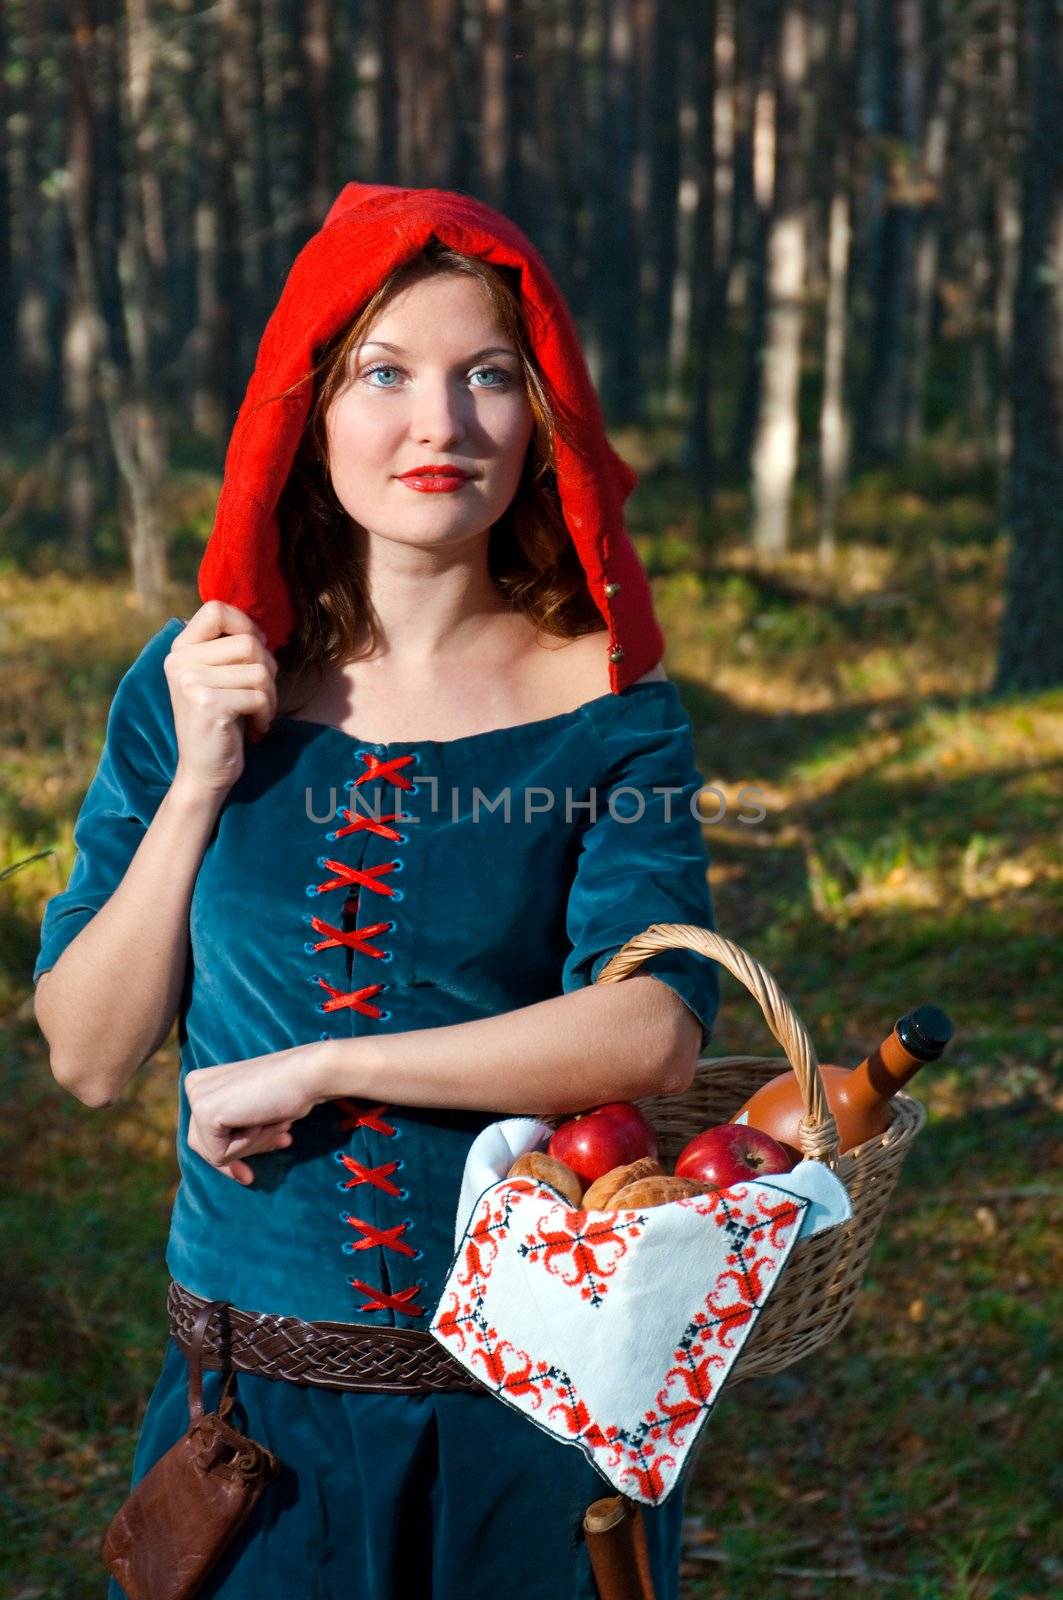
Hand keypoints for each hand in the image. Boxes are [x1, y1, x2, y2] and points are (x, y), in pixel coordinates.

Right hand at [165, 600, 277, 799]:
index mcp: (180, 649)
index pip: (216, 609)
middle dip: (268, 670)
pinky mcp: (207, 704)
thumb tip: (261, 626)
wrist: (204, 770)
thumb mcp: (219, 676)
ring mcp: (190, 682)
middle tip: (259, 695)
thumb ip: (229, 648)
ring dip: (270, 695)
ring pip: (260, 670)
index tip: (253, 655)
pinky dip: (266, 714)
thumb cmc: (221, 719)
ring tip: (256, 712)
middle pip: (249, 642)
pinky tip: (253, 726)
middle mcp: (179, 661)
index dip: (246, 626)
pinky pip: (260, 696)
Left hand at [185, 1042, 327, 1184]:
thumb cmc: (288, 1090)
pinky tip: (264, 1121)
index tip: (262, 1153)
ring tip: (281, 1128)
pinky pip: (220, 1154)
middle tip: (279, 1145)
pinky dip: (247, 1145)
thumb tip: (231, 1169)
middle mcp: (194, 1087)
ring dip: (250, 1147)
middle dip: (242, 1152)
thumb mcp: (253, 1111)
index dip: (236, 1150)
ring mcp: (197, 1099)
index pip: (206, 1134)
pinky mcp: (205, 1113)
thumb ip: (235, 1129)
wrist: (306, 1074)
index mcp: (203, 1081)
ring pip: (212, 1153)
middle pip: (205, 1145)